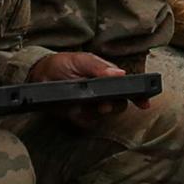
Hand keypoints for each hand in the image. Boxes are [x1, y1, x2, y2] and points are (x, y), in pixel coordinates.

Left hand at [29, 52, 147, 122]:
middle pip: (119, 104)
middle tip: (103, 105)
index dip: (139, 95)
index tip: (144, 103)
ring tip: (84, 106)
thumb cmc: (63, 63)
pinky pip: (87, 122)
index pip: (129, 87)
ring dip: (96, 112)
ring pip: (104, 115)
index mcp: (108, 76)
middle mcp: (103, 92)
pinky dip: (81, 118)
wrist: (38, 75)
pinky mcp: (79, 116)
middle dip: (113, 106)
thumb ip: (99, 67)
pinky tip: (73, 110)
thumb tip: (120, 74)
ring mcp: (92, 105)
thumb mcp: (81, 60)